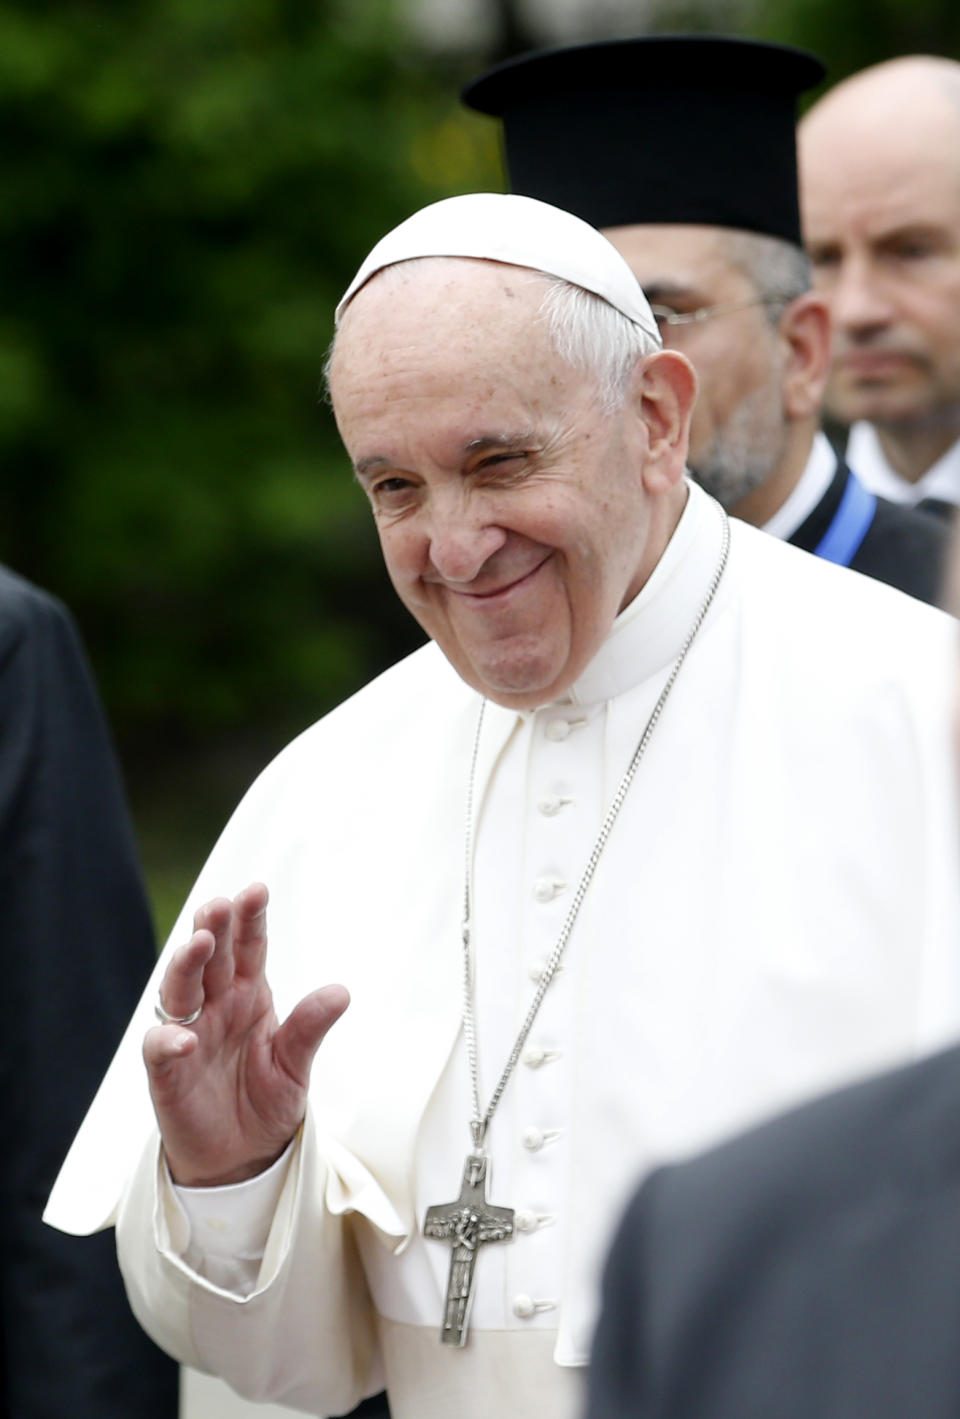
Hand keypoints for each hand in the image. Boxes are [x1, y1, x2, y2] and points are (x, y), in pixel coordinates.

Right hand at [143, 882, 348, 1186]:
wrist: (243, 1159)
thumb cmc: (267, 1102)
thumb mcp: (296, 1065)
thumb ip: (309, 1028)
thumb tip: (341, 991)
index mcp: (248, 994)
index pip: (248, 947)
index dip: (250, 920)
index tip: (256, 891)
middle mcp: (215, 1006)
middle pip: (209, 958)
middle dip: (212, 928)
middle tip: (219, 905)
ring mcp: (189, 1035)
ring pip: (179, 990)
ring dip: (186, 965)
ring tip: (198, 944)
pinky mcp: (168, 1075)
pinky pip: (161, 1052)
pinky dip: (168, 1042)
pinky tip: (184, 1039)